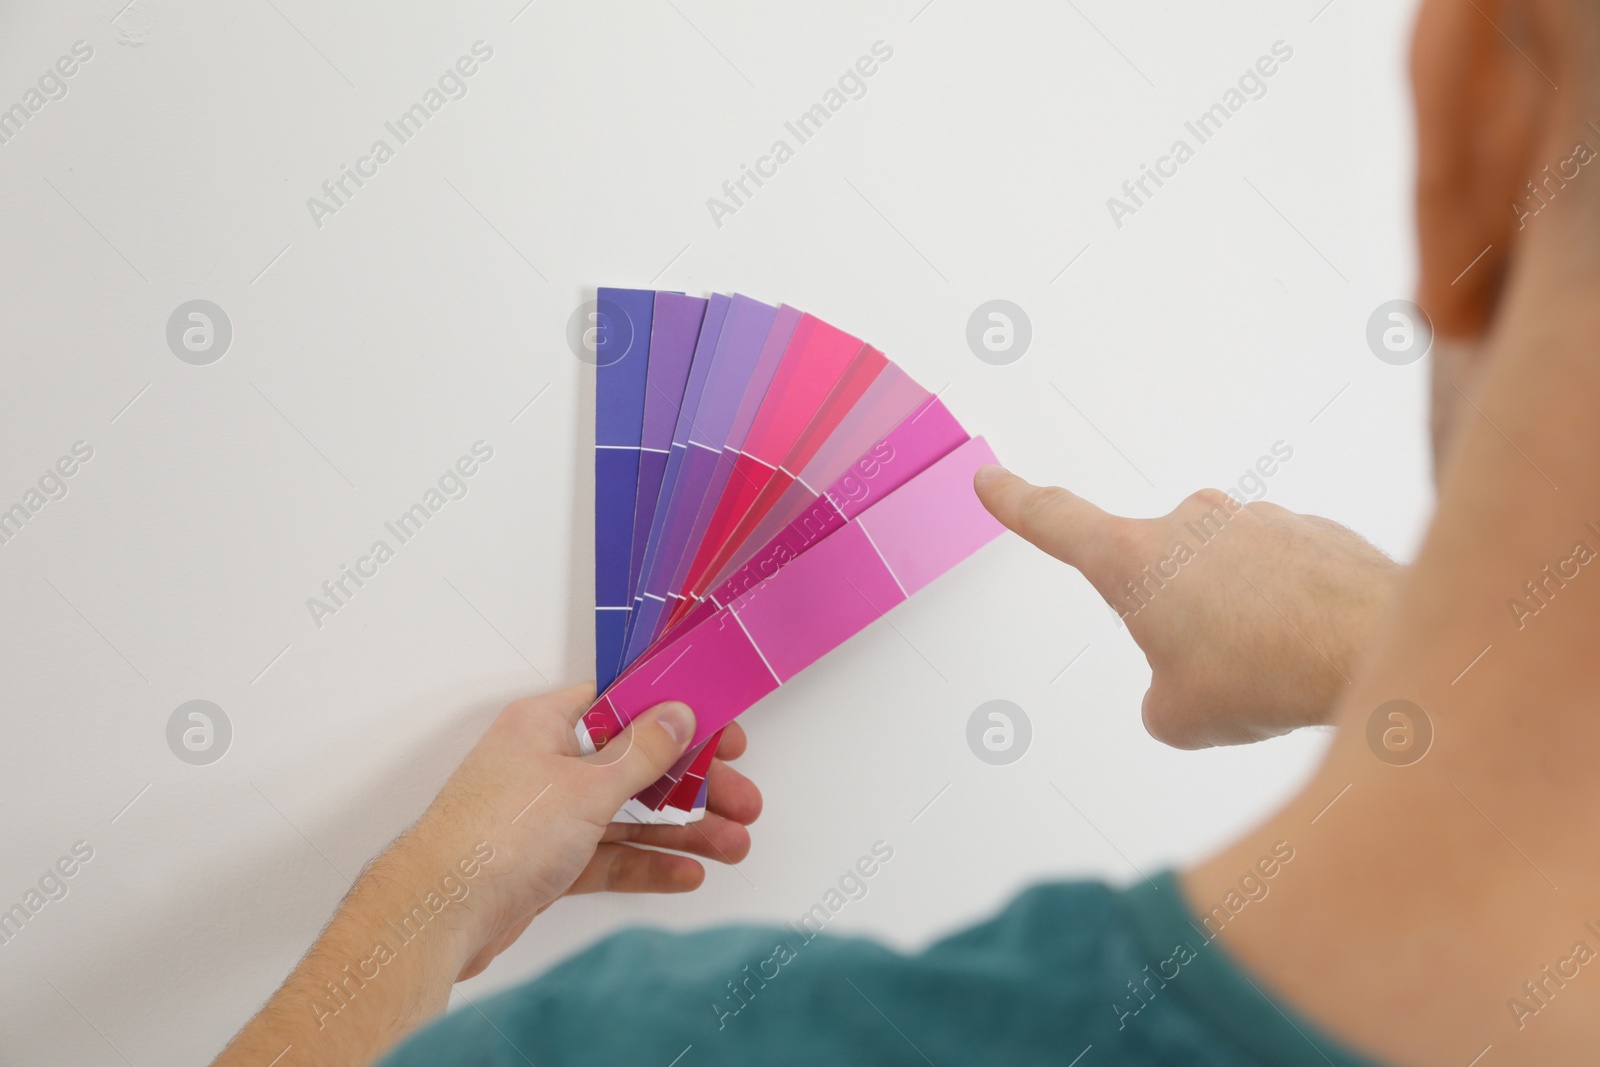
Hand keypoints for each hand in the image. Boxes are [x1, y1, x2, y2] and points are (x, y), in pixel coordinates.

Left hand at [393, 683, 761, 981]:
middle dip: (694, 786)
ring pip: (627, 816)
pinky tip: (688, 873)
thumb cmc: (495, 837)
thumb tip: (677, 714)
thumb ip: (642, 752)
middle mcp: (545, 764)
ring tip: (734, 845)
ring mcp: (546, 817)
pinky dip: (646, 865)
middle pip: (636, 765)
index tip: (722, 731)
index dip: (677, 715)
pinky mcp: (545, 864)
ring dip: (681, 830)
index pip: (624, 705)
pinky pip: (608, 857)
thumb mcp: (586, 785)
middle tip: (744, 801)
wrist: (437, 917)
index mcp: (545, 724)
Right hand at [974, 468, 1398, 747]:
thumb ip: (1160, 699)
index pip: (1054, 520)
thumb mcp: (1178, 718)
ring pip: (1228, 579)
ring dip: (1240, 621)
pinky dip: (1291, 615)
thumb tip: (1186, 687)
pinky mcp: (1313, 531)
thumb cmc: (1269, 674)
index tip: (992, 478)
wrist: (1377, 646)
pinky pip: (1284, 579)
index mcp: (1134, 558)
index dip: (1016, 502)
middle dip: (1177, 621)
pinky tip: (1314, 652)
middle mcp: (1190, 522)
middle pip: (1159, 573)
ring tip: (1275, 671)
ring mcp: (1257, 519)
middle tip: (1213, 673)